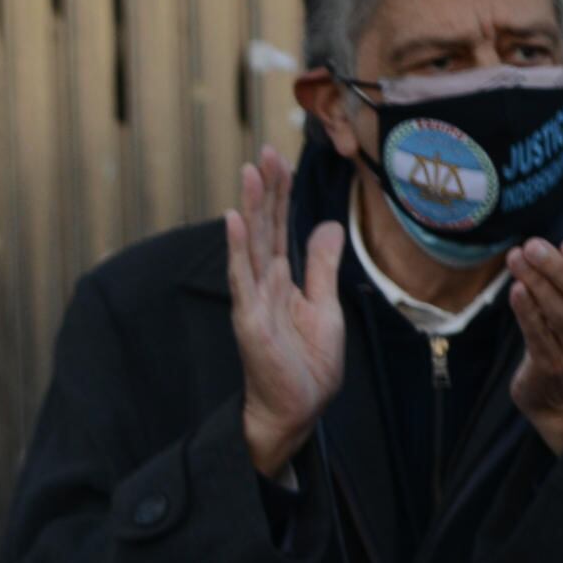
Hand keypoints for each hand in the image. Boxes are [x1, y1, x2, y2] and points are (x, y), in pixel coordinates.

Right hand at [227, 146, 347, 477]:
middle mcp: (263, 285)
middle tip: (265, 151)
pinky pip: (244, 280)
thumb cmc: (306, 367)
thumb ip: (321, 268)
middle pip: (264, 228)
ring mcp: (254, 302)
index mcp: (281, 281)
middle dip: (265, 189)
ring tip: (249, 173)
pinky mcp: (250, 321)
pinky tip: (235, 222)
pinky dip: (239, 250)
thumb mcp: (326, 308)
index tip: (279, 159)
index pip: (279, 228)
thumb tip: (327, 226)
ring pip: (252, 246)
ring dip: (250, 208)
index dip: (280, 194)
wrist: (297, 411)